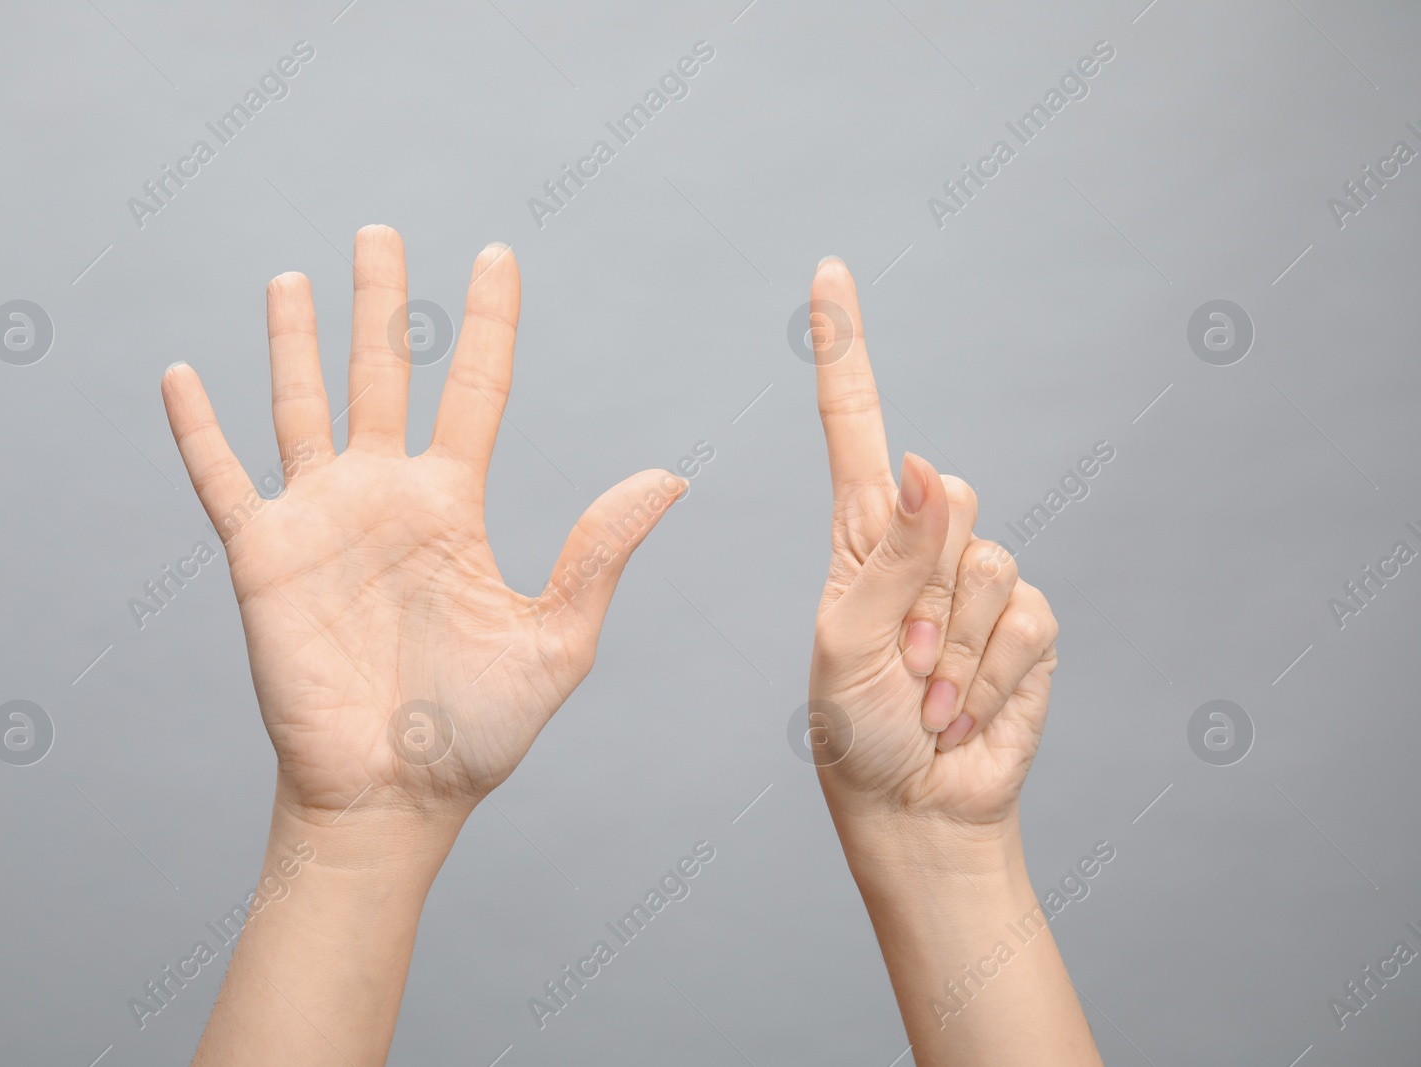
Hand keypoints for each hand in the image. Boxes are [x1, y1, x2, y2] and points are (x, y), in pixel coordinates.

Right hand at [161, 226, 681, 822]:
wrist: (394, 797)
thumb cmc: (478, 732)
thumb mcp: (556, 640)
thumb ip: (599, 554)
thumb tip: (669, 477)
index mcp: (454, 507)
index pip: (475, 389)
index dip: (488, 322)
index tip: (498, 256)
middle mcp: (386, 497)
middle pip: (382, 375)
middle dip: (381, 304)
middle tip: (381, 232)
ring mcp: (322, 521)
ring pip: (301, 406)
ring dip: (295, 342)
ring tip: (293, 278)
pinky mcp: (263, 558)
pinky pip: (221, 480)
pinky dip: (198, 431)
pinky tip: (180, 375)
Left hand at [806, 257, 1058, 828]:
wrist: (917, 807)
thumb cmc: (856, 729)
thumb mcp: (846, 642)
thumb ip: (890, 557)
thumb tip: (929, 466)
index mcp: (859, 537)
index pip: (854, 426)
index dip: (842, 350)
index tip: (828, 274)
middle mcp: (921, 546)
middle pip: (948, 497)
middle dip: (921, 593)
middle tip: (896, 661)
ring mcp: (975, 585)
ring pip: (990, 563)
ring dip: (951, 650)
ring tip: (925, 695)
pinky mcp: (1025, 626)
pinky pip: (1027, 616)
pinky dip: (989, 675)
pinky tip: (965, 709)